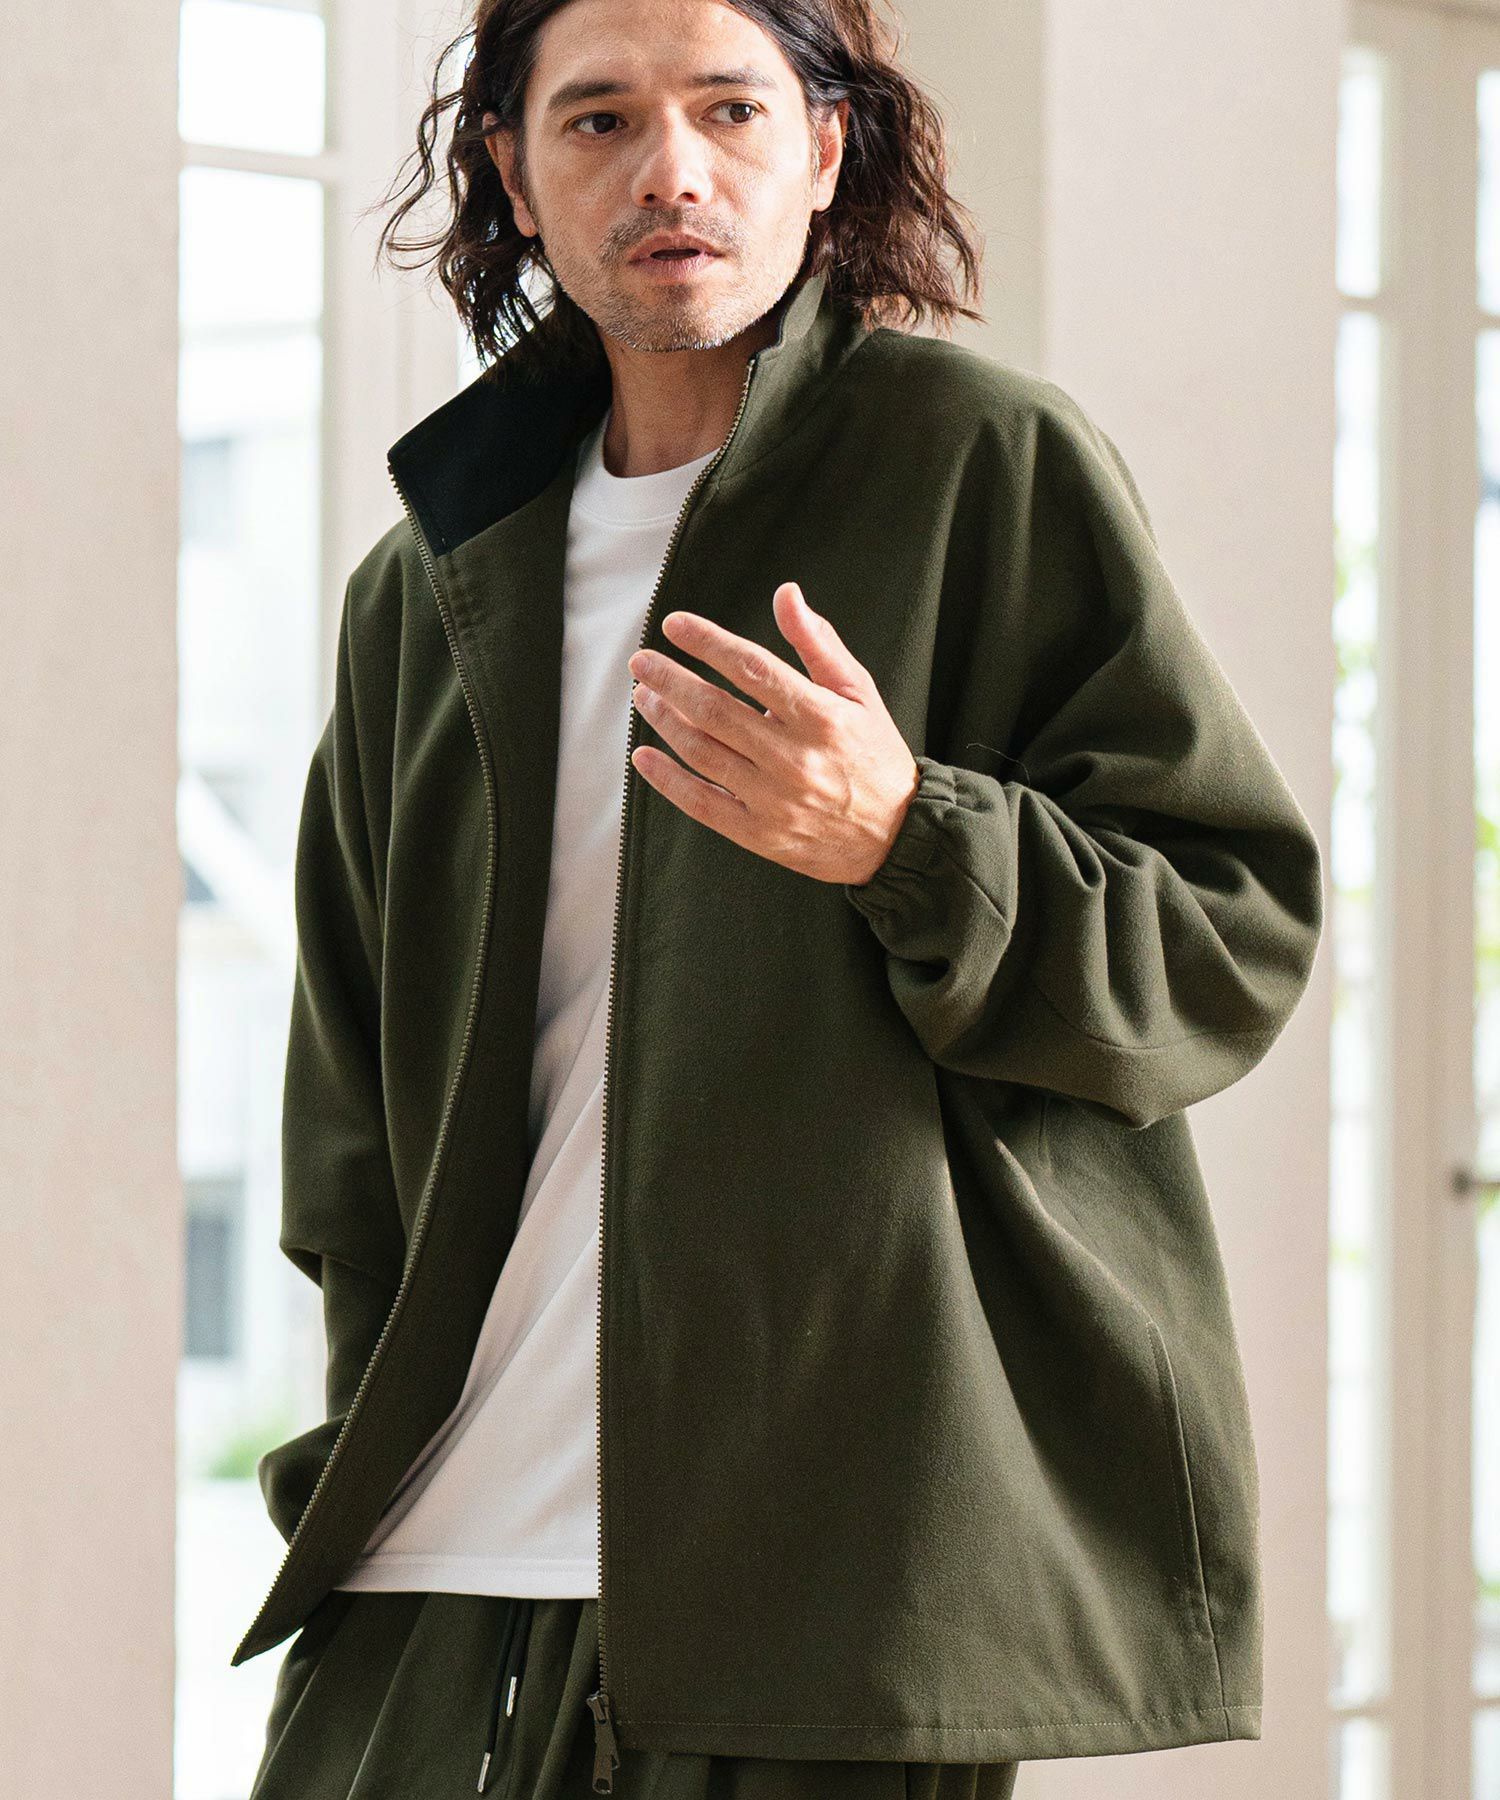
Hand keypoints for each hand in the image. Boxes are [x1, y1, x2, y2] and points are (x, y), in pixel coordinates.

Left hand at [626, 582, 919, 885]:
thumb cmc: (875, 755)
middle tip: (643, 661)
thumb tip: (785, 594)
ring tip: (645, 695)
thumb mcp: (859, 692)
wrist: (896, 835)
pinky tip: (644, 755)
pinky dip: (667, 779)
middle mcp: (795, 758)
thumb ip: (818, 643)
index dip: (707, 643)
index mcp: (822, 717)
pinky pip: (702, 803)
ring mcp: (774, 800)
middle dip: (670, 680)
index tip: (675, 625)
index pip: (751, 668)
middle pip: (715, 710)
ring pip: (702, 752)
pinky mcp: (760, 834)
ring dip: (665, 720)